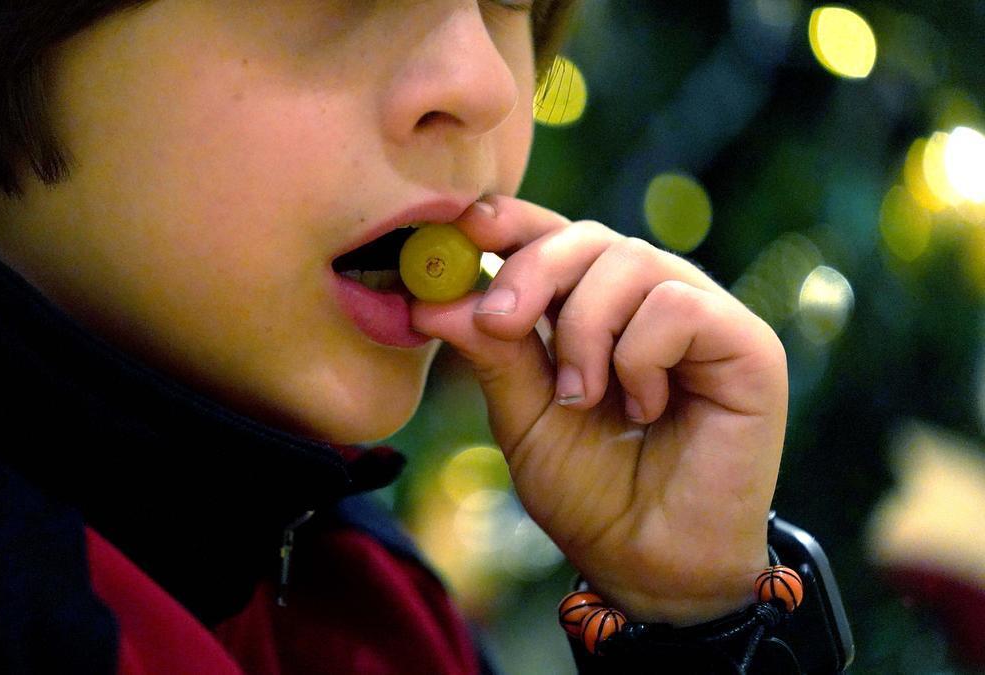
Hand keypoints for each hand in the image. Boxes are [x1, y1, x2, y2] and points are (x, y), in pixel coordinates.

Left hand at [410, 196, 787, 624]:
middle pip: (589, 236)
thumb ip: (492, 352)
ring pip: (631, 261)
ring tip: (581, 396)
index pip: (555, 236)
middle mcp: (651, 300)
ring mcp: (703, 317)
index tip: (466, 226)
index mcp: (595, 308)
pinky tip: (645, 407)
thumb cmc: (589, 491)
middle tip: (500, 324)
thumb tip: (432, 298)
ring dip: (584, 329)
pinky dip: (639, 355)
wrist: (647, 564)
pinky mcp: (747, 344)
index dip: (513, 221)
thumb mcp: (523, 415)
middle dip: (533, 271)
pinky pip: (677, 306)